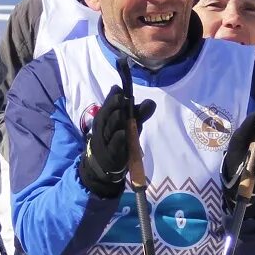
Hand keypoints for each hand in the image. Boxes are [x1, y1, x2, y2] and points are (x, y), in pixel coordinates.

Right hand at [80, 84, 155, 198]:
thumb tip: (151, 101)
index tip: (120, 90)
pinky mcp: (112, 155)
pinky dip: (118, 140)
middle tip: (120, 98)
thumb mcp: (129, 125)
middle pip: (107, 115)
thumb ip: (139, 114)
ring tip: (121, 113)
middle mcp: (103, 127)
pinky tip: (122, 134)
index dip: (114, 97)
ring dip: (115, 121)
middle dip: (113, 106)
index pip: (108, 104)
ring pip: (110, 129)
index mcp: (105, 117)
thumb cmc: (117, 139)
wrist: (105, 164)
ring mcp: (106, 141)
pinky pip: (114, 146)